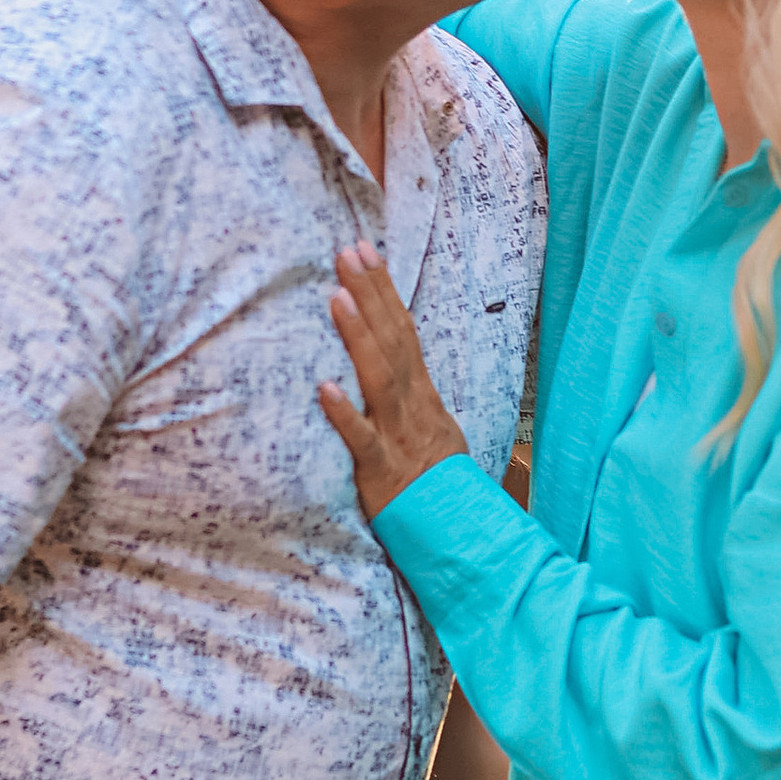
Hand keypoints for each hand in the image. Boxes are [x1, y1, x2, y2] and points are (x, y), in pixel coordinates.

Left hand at [319, 244, 468, 517]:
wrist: (456, 528)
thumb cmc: (435, 477)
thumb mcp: (431, 424)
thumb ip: (410, 390)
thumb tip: (391, 353)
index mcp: (421, 392)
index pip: (403, 329)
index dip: (384, 289)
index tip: (365, 250)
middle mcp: (411, 404)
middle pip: (392, 340)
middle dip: (371, 294)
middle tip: (347, 252)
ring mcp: (398, 435)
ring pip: (379, 378)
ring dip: (358, 336)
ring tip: (336, 297)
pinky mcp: (381, 470)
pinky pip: (361, 440)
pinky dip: (344, 414)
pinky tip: (324, 388)